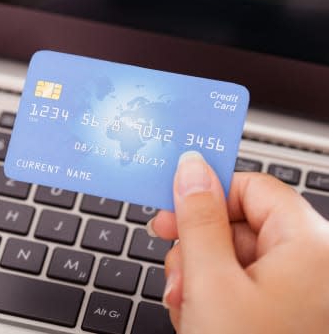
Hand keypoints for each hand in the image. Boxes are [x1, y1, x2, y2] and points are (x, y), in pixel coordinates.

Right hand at [149, 152, 328, 333]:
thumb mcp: (210, 283)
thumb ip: (198, 219)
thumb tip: (191, 168)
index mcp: (309, 246)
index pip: (253, 188)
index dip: (208, 194)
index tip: (171, 208)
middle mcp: (314, 265)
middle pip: (241, 226)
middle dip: (198, 247)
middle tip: (175, 269)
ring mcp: (302, 294)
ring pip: (237, 259)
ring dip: (200, 277)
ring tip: (185, 306)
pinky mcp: (287, 315)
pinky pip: (244, 287)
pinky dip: (215, 297)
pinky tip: (199, 319)